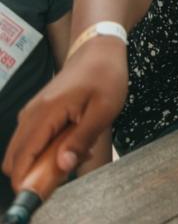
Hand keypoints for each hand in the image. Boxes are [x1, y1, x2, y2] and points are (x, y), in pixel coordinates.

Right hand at [2, 39, 127, 189]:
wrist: (99, 47)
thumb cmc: (105, 73)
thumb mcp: (104, 108)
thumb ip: (82, 139)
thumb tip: (63, 167)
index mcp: (46, 113)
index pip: (21, 159)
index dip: (27, 181)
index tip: (47, 187)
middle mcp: (31, 114)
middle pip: (14, 159)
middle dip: (36, 172)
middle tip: (67, 165)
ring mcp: (32, 112)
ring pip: (22, 151)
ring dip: (43, 159)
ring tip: (75, 148)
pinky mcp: (37, 112)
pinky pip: (32, 139)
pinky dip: (46, 147)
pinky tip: (72, 139)